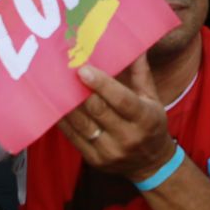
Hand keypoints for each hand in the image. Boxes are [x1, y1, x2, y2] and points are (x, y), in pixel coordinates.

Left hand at [57, 56, 176, 180]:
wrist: (151, 163)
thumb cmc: (151, 124)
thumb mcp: (153, 99)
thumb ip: (141, 73)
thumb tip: (136, 45)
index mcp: (145, 118)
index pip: (122, 99)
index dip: (102, 84)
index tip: (83, 69)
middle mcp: (128, 137)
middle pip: (98, 111)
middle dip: (80, 91)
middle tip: (65, 71)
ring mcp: (110, 151)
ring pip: (82, 125)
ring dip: (67, 105)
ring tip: (56, 85)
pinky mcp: (95, 161)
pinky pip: (74, 139)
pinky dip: (64, 122)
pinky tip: (57, 106)